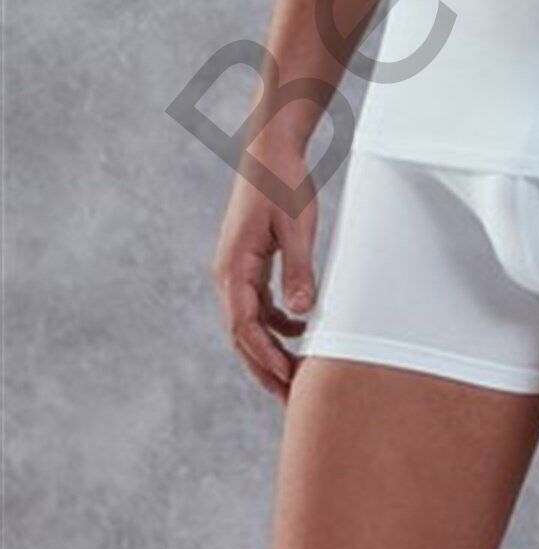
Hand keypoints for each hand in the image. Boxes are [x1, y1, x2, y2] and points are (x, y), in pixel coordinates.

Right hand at [210, 139, 318, 404]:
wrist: (270, 148)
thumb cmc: (283, 184)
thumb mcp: (297, 227)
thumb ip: (299, 270)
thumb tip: (300, 315)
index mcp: (233, 269)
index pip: (244, 328)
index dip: (265, 359)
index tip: (289, 382)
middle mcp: (227, 274)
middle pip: (242, 335)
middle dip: (264, 368)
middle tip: (290, 400)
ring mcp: (235, 269)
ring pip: (248, 323)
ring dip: (269, 350)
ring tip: (296, 376)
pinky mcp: (248, 262)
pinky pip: (257, 304)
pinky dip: (274, 324)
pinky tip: (300, 332)